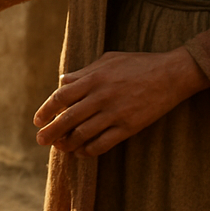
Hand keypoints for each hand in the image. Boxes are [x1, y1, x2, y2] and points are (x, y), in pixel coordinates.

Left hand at [33, 47, 209, 155]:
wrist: (171, 74)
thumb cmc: (138, 64)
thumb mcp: (108, 59)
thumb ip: (84, 72)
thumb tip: (62, 81)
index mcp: (94, 77)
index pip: (61, 96)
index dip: (46, 110)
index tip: (38, 120)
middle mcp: (102, 96)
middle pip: (68, 118)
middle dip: (51, 132)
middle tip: (41, 140)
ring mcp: (115, 113)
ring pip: (83, 134)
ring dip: (68, 144)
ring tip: (61, 147)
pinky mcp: (129, 127)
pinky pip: (102, 144)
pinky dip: (88, 150)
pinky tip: (82, 151)